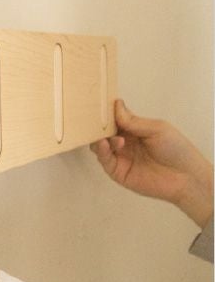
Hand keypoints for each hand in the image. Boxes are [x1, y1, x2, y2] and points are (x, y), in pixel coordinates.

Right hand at [91, 99, 213, 227]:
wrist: (184, 177)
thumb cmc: (176, 149)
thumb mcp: (156, 129)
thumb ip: (133, 121)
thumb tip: (116, 105)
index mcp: (134, 130)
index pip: (115, 119)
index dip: (108, 113)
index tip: (99, 105)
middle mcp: (124, 143)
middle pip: (104, 132)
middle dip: (99, 126)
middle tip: (96, 120)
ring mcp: (120, 157)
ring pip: (100, 145)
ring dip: (100, 138)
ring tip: (107, 137)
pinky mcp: (117, 172)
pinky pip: (104, 160)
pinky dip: (101, 151)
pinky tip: (105, 144)